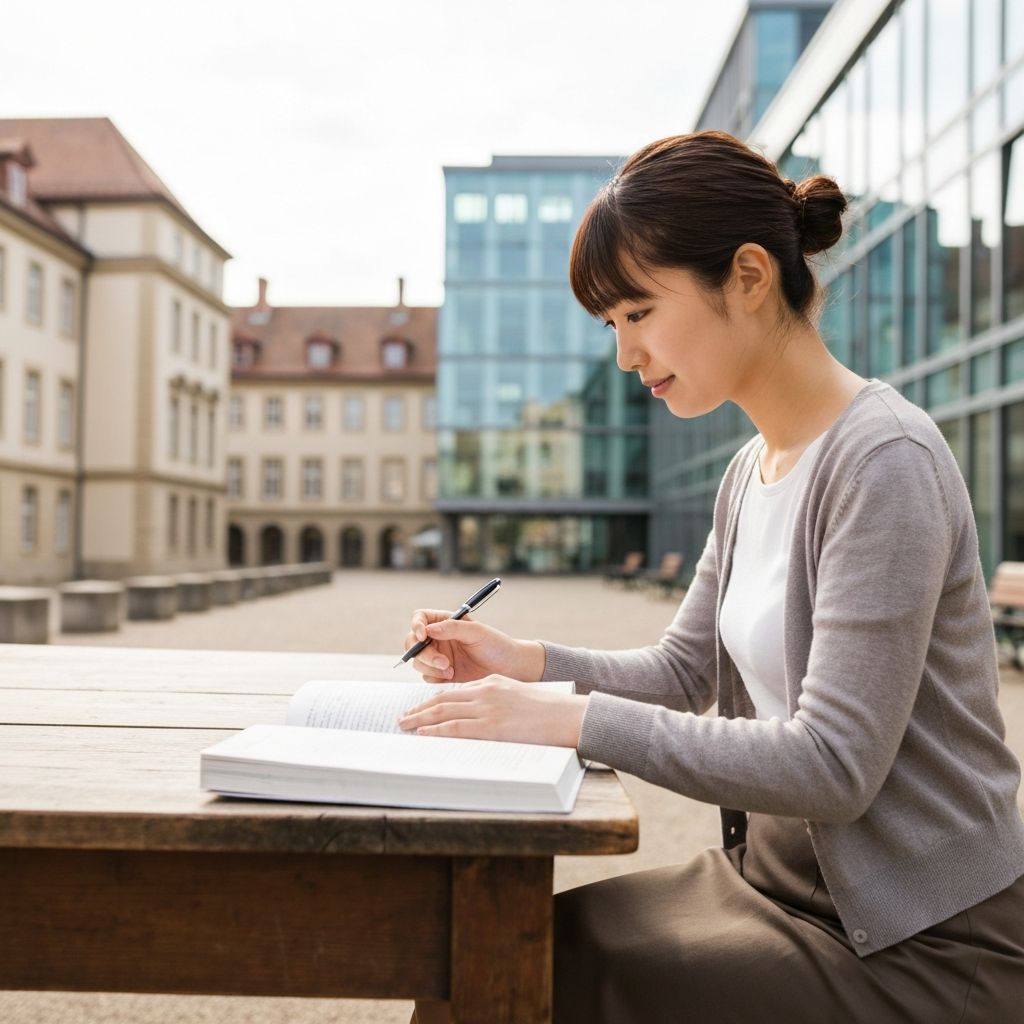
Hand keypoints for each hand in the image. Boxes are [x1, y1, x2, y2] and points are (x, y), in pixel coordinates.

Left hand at [397, 675, 588, 747]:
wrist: (562, 715)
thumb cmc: (544, 710)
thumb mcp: (515, 694)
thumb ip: (494, 698)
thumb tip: (474, 712)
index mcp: (490, 683)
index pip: (454, 692)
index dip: (433, 700)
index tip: (420, 708)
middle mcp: (484, 692)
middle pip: (443, 699)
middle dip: (420, 709)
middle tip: (402, 717)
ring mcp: (486, 708)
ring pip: (444, 712)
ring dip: (420, 719)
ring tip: (404, 725)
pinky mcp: (490, 726)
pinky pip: (455, 727)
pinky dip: (436, 730)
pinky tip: (423, 732)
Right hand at [404, 610, 544, 683]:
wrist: (508, 669)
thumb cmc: (496, 645)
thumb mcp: (477, 632)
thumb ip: (453, 628)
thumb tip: (428, 629)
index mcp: (445, 622)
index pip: (420, 618)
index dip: (416, 626)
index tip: (423, 636)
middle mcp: (438, 638)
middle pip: (413, 642)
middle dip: (424, 653)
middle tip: (442, 662)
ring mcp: (438, 656)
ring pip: (418, 661)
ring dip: (430, 667)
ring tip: (450, 670)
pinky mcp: (441, 674)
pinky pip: (426, 676)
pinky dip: (434, 677)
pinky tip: (451, 676)